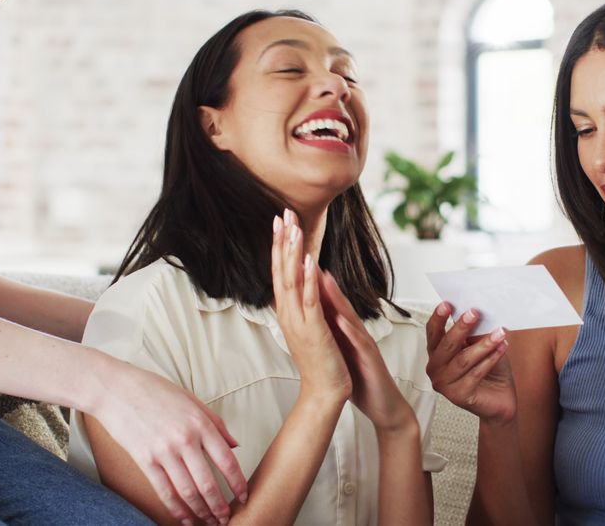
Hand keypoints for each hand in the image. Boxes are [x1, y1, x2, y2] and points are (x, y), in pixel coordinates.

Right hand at [90, 362, 247, 523]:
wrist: (116, 389)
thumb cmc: (156, 391)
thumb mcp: (191, 400)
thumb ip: (215, 423)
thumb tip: (235, 445)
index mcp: (200, 423)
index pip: (226, 460)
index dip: (237, 483)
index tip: (243, 496)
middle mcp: (185, 440)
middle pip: (208, 482)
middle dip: (220, 506)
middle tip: (227, 519)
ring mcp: (163, 452)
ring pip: (187, 491)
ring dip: (201, 511)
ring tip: (209, 522)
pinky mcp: (144, 460)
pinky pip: (164, 490)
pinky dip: (176, 508)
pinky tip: (185, 519)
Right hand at [272, 210, 351, 402]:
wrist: (325, 391)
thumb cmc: (320, 360)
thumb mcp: (308, 326)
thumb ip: (303, 305)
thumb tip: (300, 283)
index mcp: (288, 312)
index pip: (280, 272)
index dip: (279, 246)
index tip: (280, 221)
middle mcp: (288, 314)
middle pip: (282, 271)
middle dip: (282, 242)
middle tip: (281, 213)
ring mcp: (298, 322)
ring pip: (292, 282)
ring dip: (292, 254)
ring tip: (292, 228)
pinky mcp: (313, 331)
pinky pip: (310, 301)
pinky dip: (309, 280)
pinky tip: (310, 261)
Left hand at [318, 272, 416, 434]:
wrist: (383, 404)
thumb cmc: (361, 376)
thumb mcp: (341, 349)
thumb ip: (331, 330)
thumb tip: (314, 314)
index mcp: (344, 330)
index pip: (326, 303)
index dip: (311, 283)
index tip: (294, 263)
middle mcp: (354, 331)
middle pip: (337, 301)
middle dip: (322, 280)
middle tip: (307, 258)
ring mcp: (364, 343)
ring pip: (350, 316)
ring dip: (337, 298)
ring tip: (324, 278)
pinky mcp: (370, 359)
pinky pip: (360, 344)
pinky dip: (350, 331)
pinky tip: (341, 321)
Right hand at [425, 303, 515, 423]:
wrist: (500, 400)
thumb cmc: (489, 371)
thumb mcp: (480, 345)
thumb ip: (474, 333)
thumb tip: (475, 312)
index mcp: (436, 353)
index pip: (432, 332)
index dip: (438, 318)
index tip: (448, 304)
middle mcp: (435, 368)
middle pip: (446, 345)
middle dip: (461, 327)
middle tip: (474, 313)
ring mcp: (444, 384)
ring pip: (463, 360)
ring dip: (483, 345)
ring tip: (499, 333)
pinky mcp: (458, 396)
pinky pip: (475, 374)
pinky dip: (490, 360)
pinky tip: (502, 349)